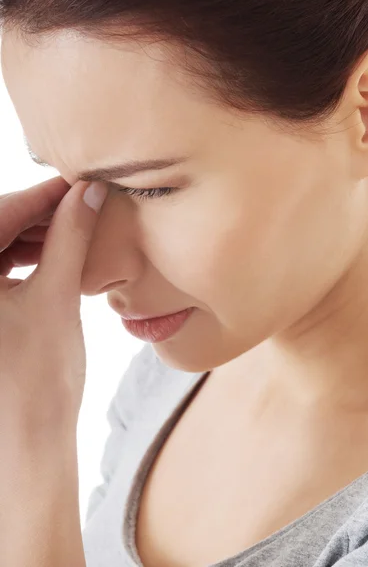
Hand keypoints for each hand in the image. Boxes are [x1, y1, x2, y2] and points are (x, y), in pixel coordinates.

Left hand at [0, 176, 107, 430]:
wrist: (27, 445)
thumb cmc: (39, 381)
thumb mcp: (57, 298)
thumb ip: (71, 238)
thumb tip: (89, 193)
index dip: (42, 195)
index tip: (78, 182)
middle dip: (36, 215)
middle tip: (80, 206)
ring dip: (28, 237)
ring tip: (69, 232)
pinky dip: (18, 260)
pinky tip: (48, 257)